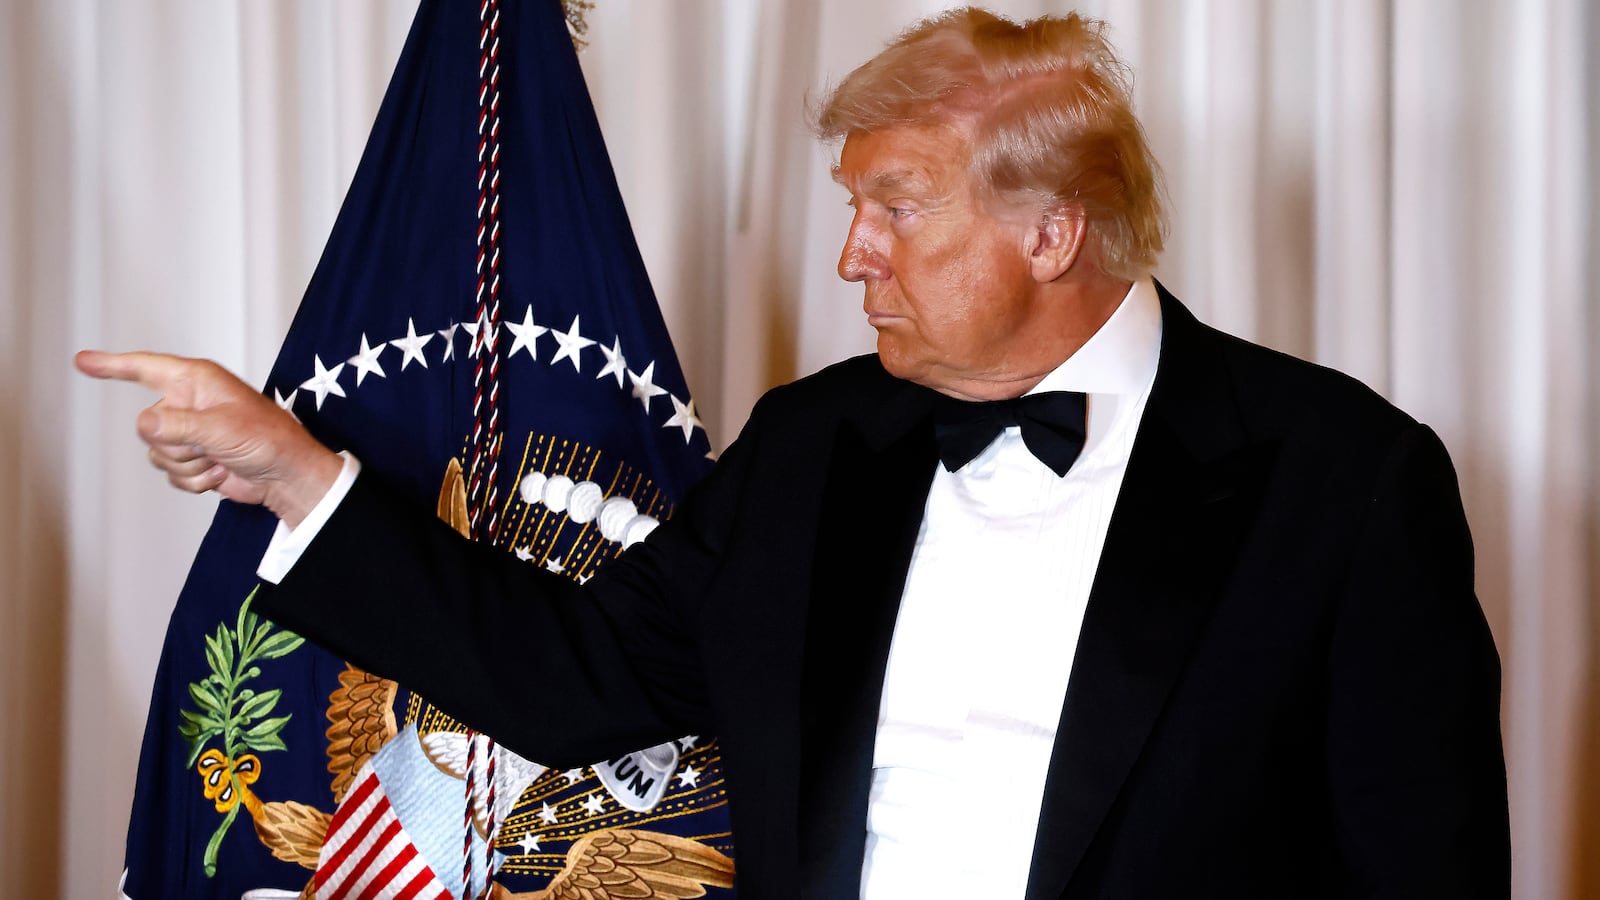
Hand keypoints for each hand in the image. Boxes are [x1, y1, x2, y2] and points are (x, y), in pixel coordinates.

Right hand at [75, 350, 343, 527]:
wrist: (287, 476)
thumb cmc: (269, 439)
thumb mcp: (220, 428)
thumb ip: (176, 426)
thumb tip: (142, 424)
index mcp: (196, 381)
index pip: (144, 368)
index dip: (112, 365)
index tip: (83, 361)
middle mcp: (188, 404)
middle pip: (148, 426)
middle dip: (178, 444)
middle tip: (214, 445)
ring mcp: (189, 433)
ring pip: (157, 454)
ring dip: (189, 464)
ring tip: (221, 457)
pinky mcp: (193, 458)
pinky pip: (171, 474)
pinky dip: (194, 480)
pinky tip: (220, 472)